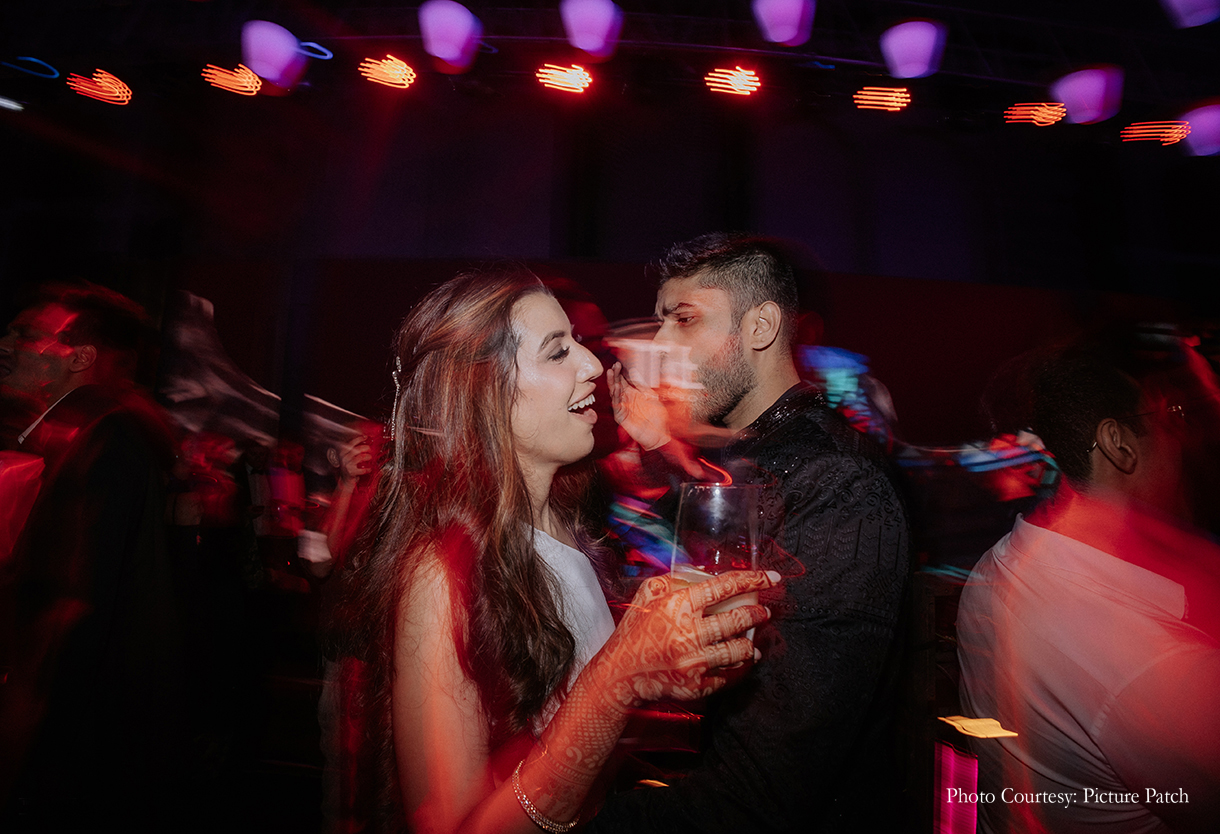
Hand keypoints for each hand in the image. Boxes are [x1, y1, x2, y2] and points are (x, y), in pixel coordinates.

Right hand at [329, 436, 373, 483]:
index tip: (365, 437)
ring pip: (360, 457)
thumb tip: (364, 444)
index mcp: (342, 453)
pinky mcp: (351, 472)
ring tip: (370, 457)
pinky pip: (362, 469)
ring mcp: (347, 465)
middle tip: (370, 449)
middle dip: (365, 448)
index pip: (350, 443)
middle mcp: (343, 458)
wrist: (344, 483)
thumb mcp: (348, 459)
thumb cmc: (348, 470)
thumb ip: (353, 452)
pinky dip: (367, 469)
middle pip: (357, 449)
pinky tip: (369, 469)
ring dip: (367, 457)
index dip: (358, 439)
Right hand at [594, 570, 776, 708]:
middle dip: (758, 613)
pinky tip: (739, 663)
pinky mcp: (696, 685)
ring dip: (750, 644)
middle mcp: (689, 633)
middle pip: (739, 619)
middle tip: (763, 612)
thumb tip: (698, 572)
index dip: (753, 579)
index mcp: (678, 606)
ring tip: (752, 641)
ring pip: (739, 650)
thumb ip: (671, 579)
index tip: (770, 578)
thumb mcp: (646, 595)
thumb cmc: (633, 632)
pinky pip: (728, 676)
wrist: (620, 674)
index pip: (725, 587)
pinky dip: (737, 669)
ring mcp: (694, 662)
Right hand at [608, 362, 670, 451]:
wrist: (658, 434)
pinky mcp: (621, 416)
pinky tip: (616, 388)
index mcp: (632, 394)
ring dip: (613, 384)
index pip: (623, 381)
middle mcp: (625, 400)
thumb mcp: (651, 396)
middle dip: (614, 376)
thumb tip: (633, 372)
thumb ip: (641, 385)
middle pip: (616, 385)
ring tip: (612, 374)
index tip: (617, 364)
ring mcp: (622, 408)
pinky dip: (616, 397)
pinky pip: (616, 405)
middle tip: (614, 366)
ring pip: (614, 394)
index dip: (619, 373)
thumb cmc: (656, 417)